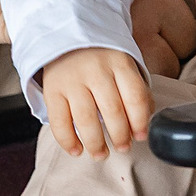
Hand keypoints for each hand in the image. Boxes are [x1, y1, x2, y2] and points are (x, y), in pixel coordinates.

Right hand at [38, 47, 152, 157]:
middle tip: (123, 148)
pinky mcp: (52, 90)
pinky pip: (59, 121)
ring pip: (86, 119)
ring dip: (96, 143)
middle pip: (112, 110)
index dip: (140, 121)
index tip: (140, 136)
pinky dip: (68, 141)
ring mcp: (72, 80)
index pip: (134, 96)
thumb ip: (136, 90)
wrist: (66, 40)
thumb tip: (143, 123)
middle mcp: (96, 70)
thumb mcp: (123, 66)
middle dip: (120, 135)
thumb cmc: (100, 60)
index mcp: (119, 62)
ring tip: (102, 154)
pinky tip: (77, 150)